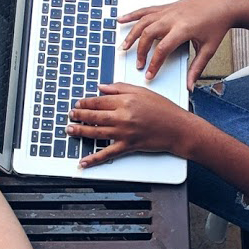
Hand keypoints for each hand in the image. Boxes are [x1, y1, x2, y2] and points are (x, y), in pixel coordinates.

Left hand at [67, 83, 196, 166]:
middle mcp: (123, 116)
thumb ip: (120, 88)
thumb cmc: (164, 109)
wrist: (177, 128)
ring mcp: (124, 133)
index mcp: (126, 101)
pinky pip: (107, 154)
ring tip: (70, 130)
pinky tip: (83, 161)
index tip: (78, 103)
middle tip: (70, 115)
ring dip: (80, 131)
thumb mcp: (142, 91)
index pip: (99, 101)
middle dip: (79, 115)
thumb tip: (102, 87)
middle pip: (94, 116)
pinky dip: (94, 159)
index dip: (86, 102)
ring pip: (96, 132)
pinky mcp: (128, 146)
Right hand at [120, 0, 236, 89]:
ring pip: (144, 21)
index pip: (162, 49)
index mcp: (183, 29)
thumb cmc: (216, 26)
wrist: (223, 7)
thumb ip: (196, 69)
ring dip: (131, 33)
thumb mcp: (208, 50)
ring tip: (124, 46)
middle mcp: (173, 18)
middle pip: (148, 34)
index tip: (149, 74)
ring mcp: (169, 10)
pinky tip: (122, 19)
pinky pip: (146, 10)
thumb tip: (190, 85)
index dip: (154, 63)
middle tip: (138, 64)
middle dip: (140, 51)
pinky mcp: (167, 6)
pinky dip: (133, 15)